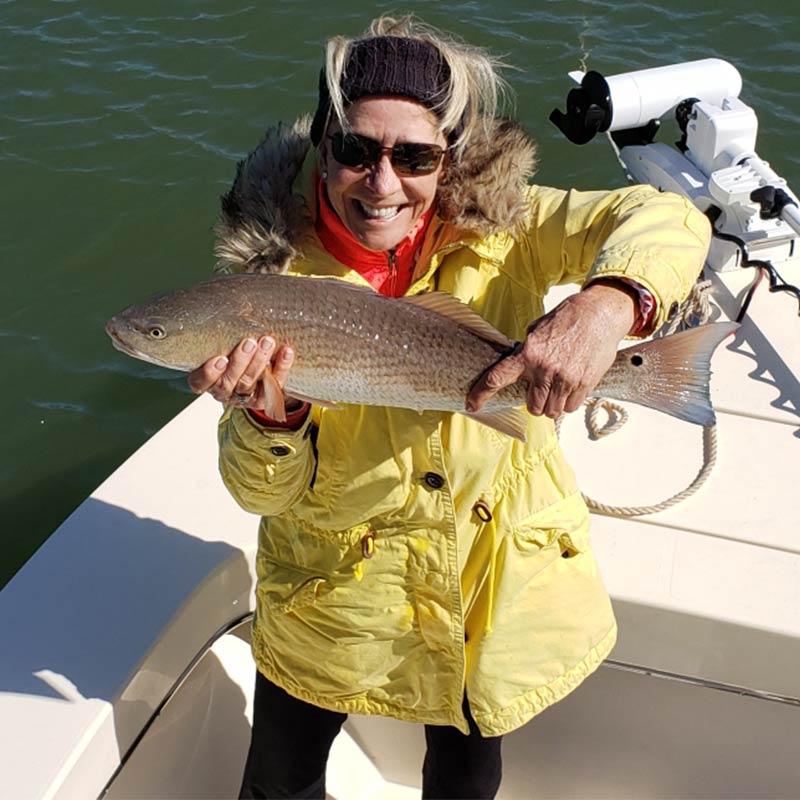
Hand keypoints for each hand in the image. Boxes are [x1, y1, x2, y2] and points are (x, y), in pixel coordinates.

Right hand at [187, 336, 296, 421]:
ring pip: (249, 383)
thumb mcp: (222, 343)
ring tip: (267, 342)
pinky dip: (281, 367)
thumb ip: (223, 332)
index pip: (201, 381)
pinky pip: (274, 385)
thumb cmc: (231, 351)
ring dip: (259, 362)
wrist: (254, 370)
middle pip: (228, 381)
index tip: (220, 359)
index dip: (209, 373)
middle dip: (240, 362)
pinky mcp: (263, 398)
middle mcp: (223, 390)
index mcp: (207, 380)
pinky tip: (286, 352)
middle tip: (249, 343)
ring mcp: (243, 397)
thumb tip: (237, 303)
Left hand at [466, 282, 635, 418]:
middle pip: (532, 407)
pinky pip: (571, 408)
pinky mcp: (584, 384)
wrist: (599, 314)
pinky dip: (569, 402)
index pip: (497, 378)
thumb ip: (524, 353)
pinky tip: (571, 386)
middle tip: (542, 388)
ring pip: (552, 411)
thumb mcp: (536, 331)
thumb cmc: (566, 320)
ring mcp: (565, 378)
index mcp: (527, 353)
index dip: (481, 394)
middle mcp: (544, 369)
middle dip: (535, 402)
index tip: (471, 405)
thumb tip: (514, 370)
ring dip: (552, 404)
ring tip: (557, 387)